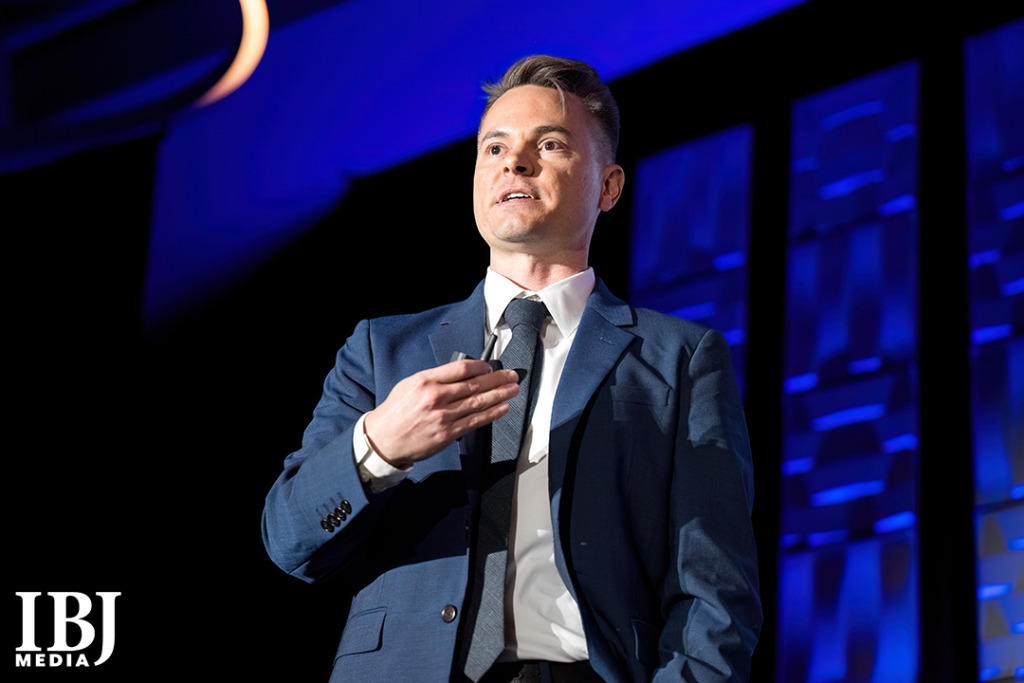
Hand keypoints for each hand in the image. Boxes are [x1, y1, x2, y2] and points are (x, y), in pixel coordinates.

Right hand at [363, 360, 519, 467]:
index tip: (490, 367)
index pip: (461, 369)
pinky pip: (475, 421)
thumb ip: (435, 379)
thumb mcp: (410, 385)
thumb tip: (461, 374)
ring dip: (500, 395)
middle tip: (512, 375)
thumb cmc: (396, 412)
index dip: (481, 367)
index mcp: (426, 381)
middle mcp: (436, 397)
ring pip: (479, 403)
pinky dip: (492, 414)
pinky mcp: (448, 434)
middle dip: (498, 379)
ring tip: (512, 389)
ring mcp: (443, 417)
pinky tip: (502, 408)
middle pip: (475, 385)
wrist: (383, 440)